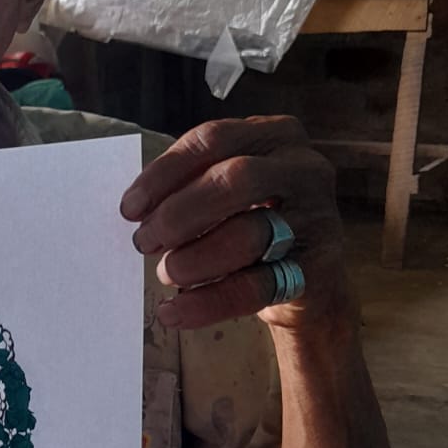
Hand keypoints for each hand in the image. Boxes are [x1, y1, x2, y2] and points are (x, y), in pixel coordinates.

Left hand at [120, 117, 349, 331]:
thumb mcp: (229, 191)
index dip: (165, 174)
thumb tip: (137, 209)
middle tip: (144, 242)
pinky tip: (174, 311)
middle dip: (180, 214)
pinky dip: (207, 302)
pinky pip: (254, 286)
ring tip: (165, 274)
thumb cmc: (255, 222)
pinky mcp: (318, 271)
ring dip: (194, 259)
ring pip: (248, 234)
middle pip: (235, 179)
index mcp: (276, 136)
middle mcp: (305, 170)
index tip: (129, 208)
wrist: (310, 283)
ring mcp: (317, 219)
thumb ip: (191, 186)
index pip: (213, 140)